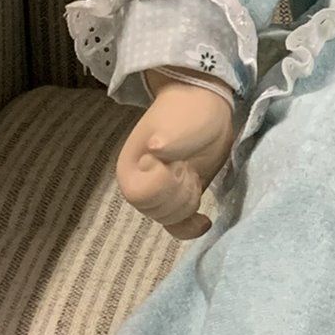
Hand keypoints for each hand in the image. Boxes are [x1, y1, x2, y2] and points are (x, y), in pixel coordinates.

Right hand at [116, 76, 235, 239]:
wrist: (203, 106)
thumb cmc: (188, 113)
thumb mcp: (178, 123)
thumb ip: (168, 140)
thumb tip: (157, 148)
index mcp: (130, 168)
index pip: (145, 196)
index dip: (167, 182)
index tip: (178, 161)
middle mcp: (139, 187)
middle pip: (160, 212)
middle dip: (181, 192)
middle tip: (187, 166)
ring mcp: (160, 196)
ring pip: (172, 220)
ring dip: (190, 201)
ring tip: (193, 174)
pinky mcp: (179, 200)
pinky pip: (179, 227)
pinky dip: (191, 228)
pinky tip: (204, 220)